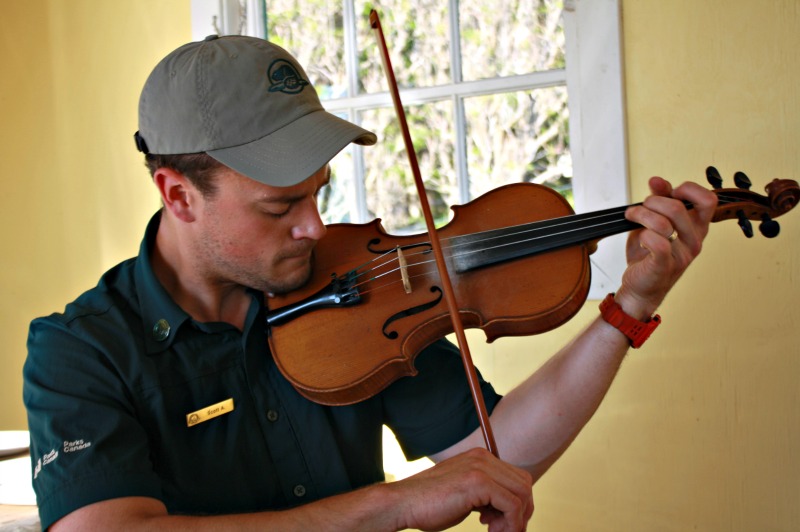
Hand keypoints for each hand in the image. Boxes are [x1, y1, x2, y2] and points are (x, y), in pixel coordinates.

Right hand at [389, 448, 533, 531]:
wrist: (403, 503)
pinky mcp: (478, 482)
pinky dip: (510, 524)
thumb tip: (508, 508)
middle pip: (524, 484)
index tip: (502, 523)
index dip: (517, 503)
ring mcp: (481, 468)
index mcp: (480, 457)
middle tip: (503, 530)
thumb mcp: (464, 494)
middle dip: (521, 512)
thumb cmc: (429, 504)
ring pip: (522, 494)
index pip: (516, 478)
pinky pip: (512, 505)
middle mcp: (483, 457)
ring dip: (516, 520)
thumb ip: (485, 494)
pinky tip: (491, 531)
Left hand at [618, 176, 717, 317]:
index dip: (687, 189)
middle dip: (652, 201)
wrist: (639, 287)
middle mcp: (694, 240)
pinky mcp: (666, 266)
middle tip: (639, 208)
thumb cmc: (648, 254)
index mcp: (696, 227)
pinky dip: (643, 235)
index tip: (668, 192)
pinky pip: (658, 242)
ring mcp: (682, 255)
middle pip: (678, 207)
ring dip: (641, 215)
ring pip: (664, 223)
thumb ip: (659, 200)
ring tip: (632, 219)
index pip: (708, 199)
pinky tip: (640, 238)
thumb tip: (657, 180)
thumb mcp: (653, 222)